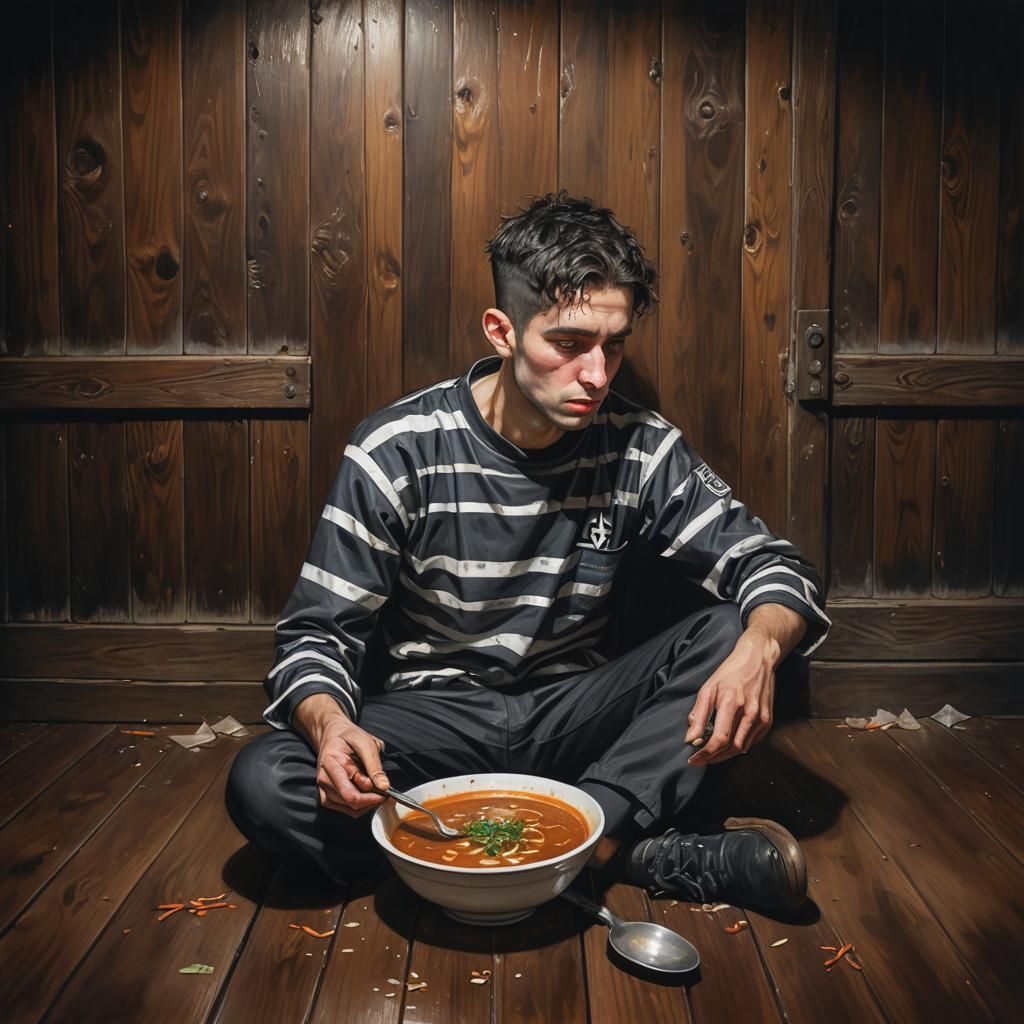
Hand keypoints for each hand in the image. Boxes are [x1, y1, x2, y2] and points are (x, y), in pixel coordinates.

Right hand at [294, 693, 390, 816]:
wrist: (333, 735)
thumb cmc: (349, 737)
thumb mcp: (366, 743)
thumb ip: (374, 765)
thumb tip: (384, 786)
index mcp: (331, 762)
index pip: (349, 791)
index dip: (371, 795)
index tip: (386, 791)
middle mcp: (324, 778)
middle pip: (349, 801)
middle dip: (371, 800)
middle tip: (385, 792)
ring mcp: (323, 788)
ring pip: (348, 808)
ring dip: (366, 804)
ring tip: (377, 792)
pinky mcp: (326, 795)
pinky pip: (344, 810)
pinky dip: (359, 807)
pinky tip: (367, 797)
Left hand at [683, 629, 779, 766]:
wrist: (758, 659)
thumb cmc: (730, 672)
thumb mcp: (708, 688)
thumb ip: (699, 714)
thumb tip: (691, 738)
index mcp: (732, 703)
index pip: (719, 739)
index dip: (705, 754)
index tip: (693, 760)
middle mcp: (750, 713)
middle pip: (731, 748)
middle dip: (713, 758)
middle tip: (699, 760)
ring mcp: (761, 718)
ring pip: (742, 748)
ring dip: (725, 755)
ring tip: (710, 754)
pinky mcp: (768, 720)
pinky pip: (751, 742)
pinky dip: (738, 747)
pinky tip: (728, 745)